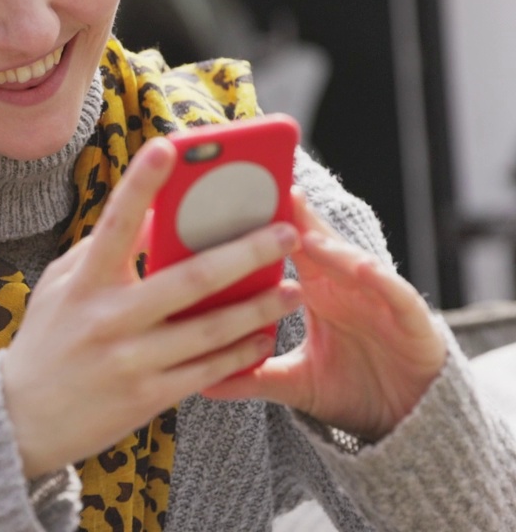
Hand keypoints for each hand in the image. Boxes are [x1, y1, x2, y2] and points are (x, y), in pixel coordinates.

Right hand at [1, 138, 302, 476]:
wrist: (23, 418)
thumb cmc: (47, 339)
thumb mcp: (61, 285)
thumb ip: (103, 249)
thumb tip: (153, 213)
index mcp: (84, 282)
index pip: (115, 222)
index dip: (140, 183)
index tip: (169, 147)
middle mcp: (109, 318)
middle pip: (188, 279)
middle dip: (243, 253)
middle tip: (285, 233)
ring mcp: (130, 360)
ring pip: (209, 329)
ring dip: (257, 308)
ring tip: (292, 290)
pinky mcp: (147, 396)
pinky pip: (206, 371)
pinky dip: (239, 353)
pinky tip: (263, 338)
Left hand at [202, 188, 446, 441]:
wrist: (408, 419)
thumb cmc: (350, 388)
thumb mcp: (295, 382)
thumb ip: (254, 377)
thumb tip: (202, 384)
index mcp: (315, 294)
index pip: (287, 253)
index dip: (266, 230)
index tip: (234, 208)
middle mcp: (345, 289)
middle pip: (318, 246)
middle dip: (297, 221)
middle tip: (271, 195)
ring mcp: (379, 301)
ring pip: (355, 264)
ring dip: (332, 249)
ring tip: (307, 237)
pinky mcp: (412, 321)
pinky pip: (396, 294)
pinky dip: (381, 280)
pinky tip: (363, 268)